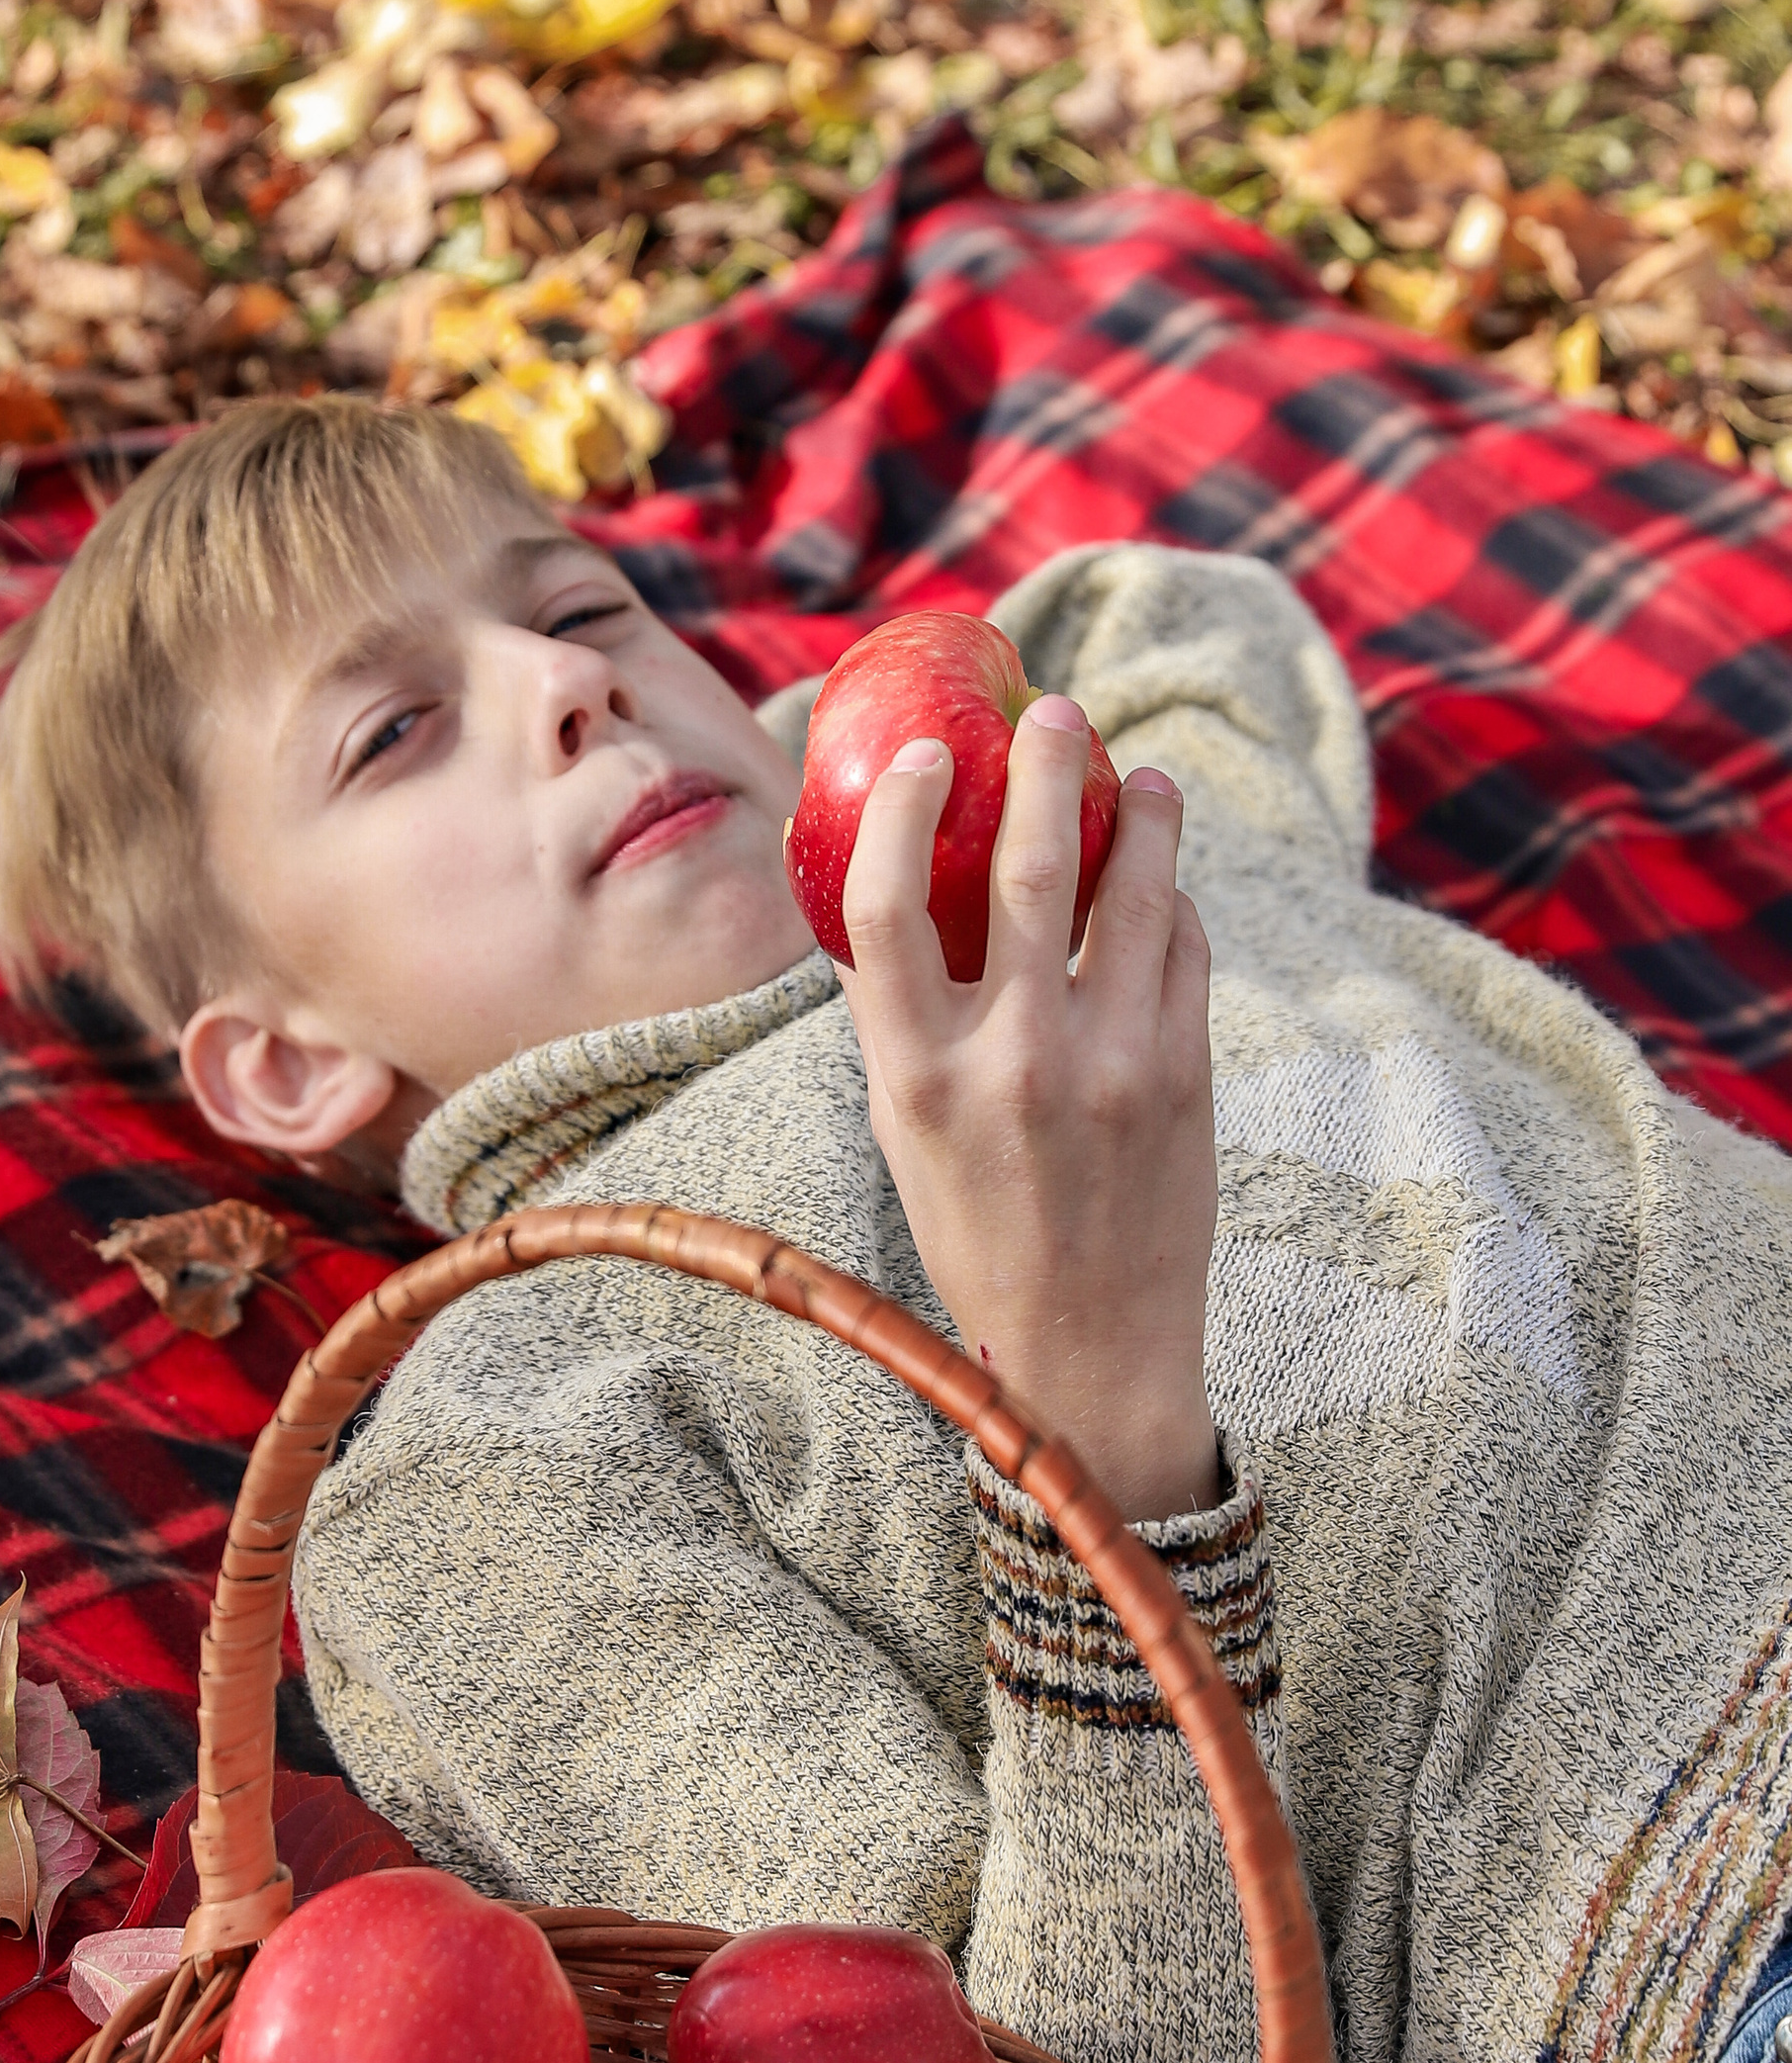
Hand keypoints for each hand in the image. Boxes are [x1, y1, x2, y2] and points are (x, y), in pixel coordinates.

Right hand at [834, 699, 1219, 1524]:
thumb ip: (898, 1019)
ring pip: (1134, 891)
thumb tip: (878, 884)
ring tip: (1143, 780)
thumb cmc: (978, 1231)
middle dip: (1045, 766)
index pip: (886, 905)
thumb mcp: (908, 1133)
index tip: (924, 753)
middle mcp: (1011, 1062)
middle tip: (1055, 714)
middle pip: (1026, 866)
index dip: (899, 808)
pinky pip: (1181, 951)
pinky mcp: (1184, 1074)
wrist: (1089, 1348)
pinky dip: (1172, 906)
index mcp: (917, 1077)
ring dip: (1142, 815)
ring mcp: (1108, 1065)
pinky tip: (1164, 890)